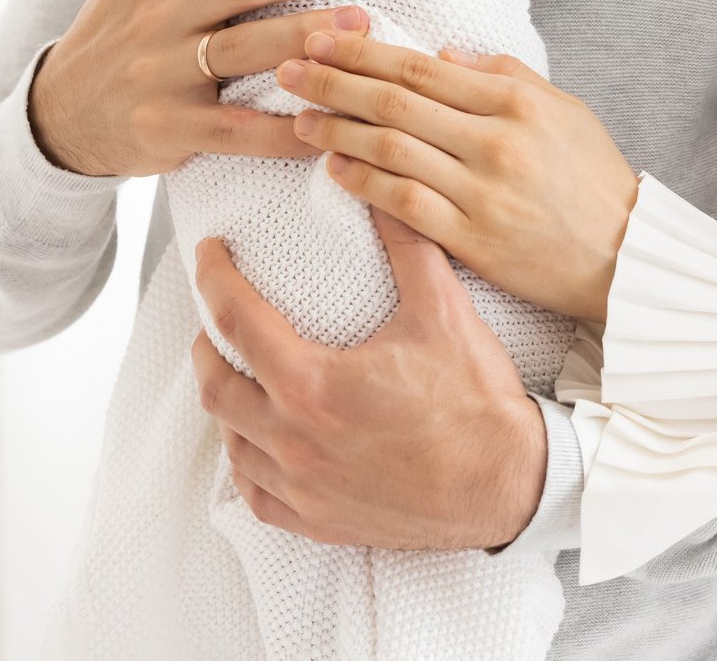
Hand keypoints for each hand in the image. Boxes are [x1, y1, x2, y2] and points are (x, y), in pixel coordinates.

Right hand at [28, 0, 377, 176]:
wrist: (60, 114)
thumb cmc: (114, 25)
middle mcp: (160, 10)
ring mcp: (164, 70)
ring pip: (249, 49)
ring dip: (311, 36)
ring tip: (365, 27)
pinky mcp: (171, 126)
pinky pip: (238, 130)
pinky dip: (284, 130)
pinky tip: (327, 121)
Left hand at [190, 211, 548, 549]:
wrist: (507, 482)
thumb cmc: (475, 402)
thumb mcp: (442, 311)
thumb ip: (408, 245)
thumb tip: (386, 197)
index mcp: (312, 383)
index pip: (237, 320)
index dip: (214, 278)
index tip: (210, 255)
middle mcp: (294, 440)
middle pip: (217, 386)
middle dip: (208, 346)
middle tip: (217, 322)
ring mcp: (302, 486)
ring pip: (232, 442)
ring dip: (228, 405)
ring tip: (241, 378)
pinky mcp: (317, 520)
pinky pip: (256, 494)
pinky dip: (248, 463)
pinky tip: (260, 445)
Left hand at [278, 37, 637, 323]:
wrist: (623, 253)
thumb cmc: (592, 177)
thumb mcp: (563, 108)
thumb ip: (504, 74)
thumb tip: (443, 53)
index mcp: (516, 100)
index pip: (421, 67)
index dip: (364, 51)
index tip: (322, 39)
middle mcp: (496, 140)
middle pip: (396, 102)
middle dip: (334, 82)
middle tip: (290, 69)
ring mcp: (483, 190)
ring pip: (392, 150)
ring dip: (338, 131)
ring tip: (300, 119)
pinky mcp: (474, 239)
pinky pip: (405, 205)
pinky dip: (365, 183)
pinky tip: (335, 170)